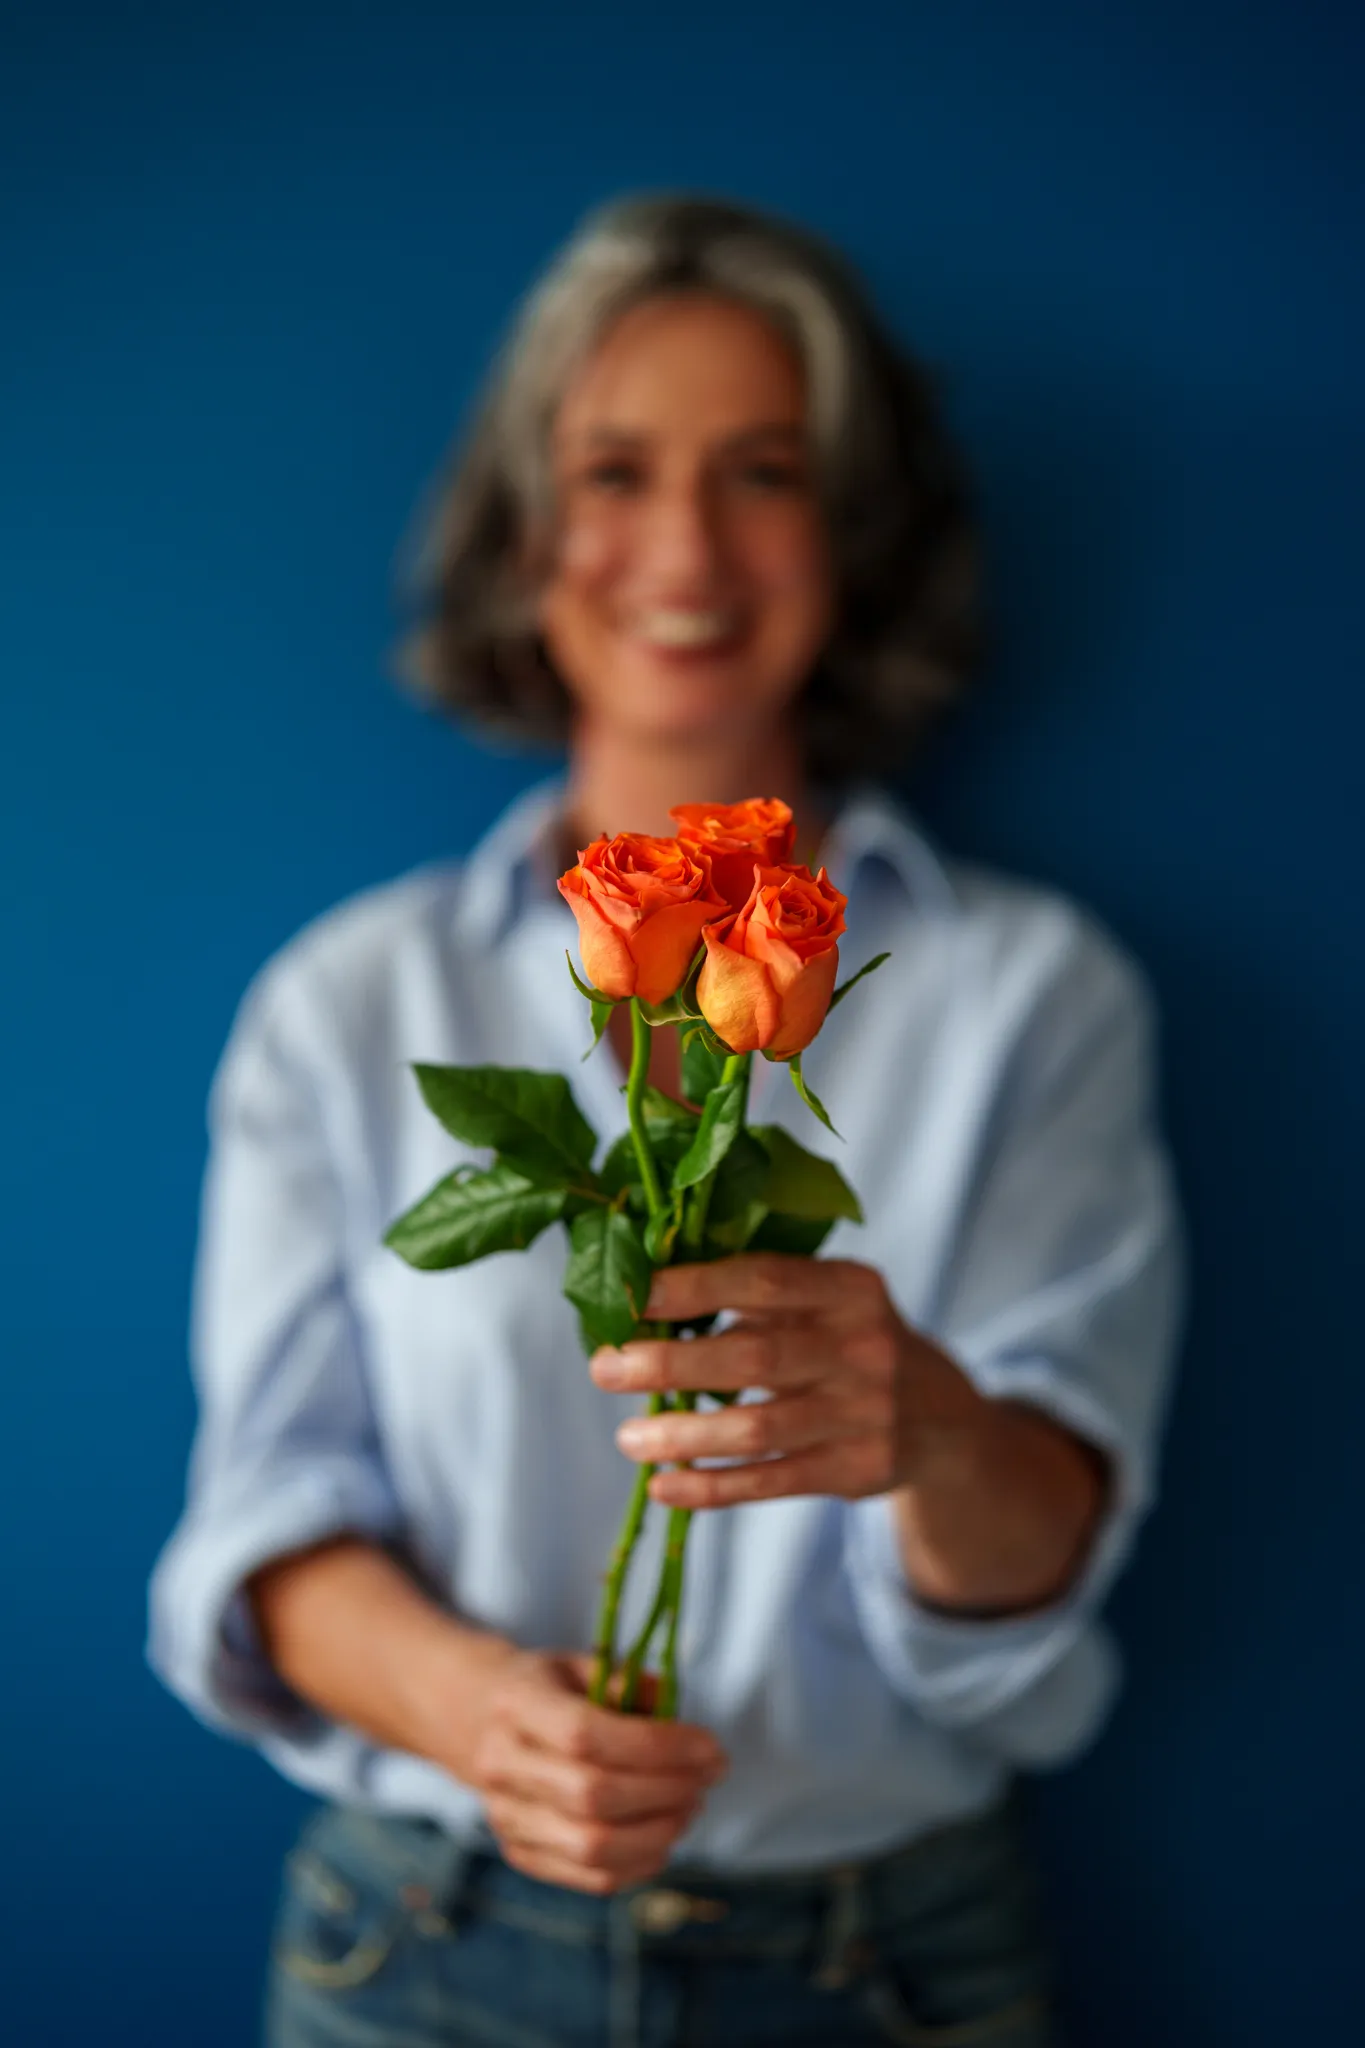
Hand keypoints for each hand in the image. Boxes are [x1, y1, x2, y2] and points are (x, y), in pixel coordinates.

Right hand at [468, 1649, 727, 1894]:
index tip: (711, 1748)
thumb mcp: (584, 1664)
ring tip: (691, 1805)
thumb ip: (630, 1684)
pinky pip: (591, 1878)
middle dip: (667, 1790)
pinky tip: (666, 1834)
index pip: (586, 1736)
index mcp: (516, 1705)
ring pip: (594, 1848)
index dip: (657, 1747)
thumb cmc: (551, 1689)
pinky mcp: (521, 1854)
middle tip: (707, 1778)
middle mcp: (502, 1765)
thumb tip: (676, 1713)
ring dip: (660, 1832)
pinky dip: (642, 1863)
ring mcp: (507, 1818)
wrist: (484, 1723)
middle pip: (593, 1796)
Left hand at [590, 1253, 962, 1508]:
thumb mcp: (827, 1301)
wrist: (942, 1418)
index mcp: (851, 1288)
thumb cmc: (848, 1341)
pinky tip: (664, 1487)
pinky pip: (771, 1482)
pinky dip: (711, 1488)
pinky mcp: (857, 1470)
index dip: (694, 1286)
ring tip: (628, 1437)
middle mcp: (864, 1347)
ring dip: (682, 1435)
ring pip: (757, 1430)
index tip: (632, 1295)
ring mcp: (864, 1413)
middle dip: (670, 1364)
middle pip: (754, 1358)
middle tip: (604, 1368)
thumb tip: (643, 1293)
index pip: (764, 1280)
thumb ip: (755, 1294)